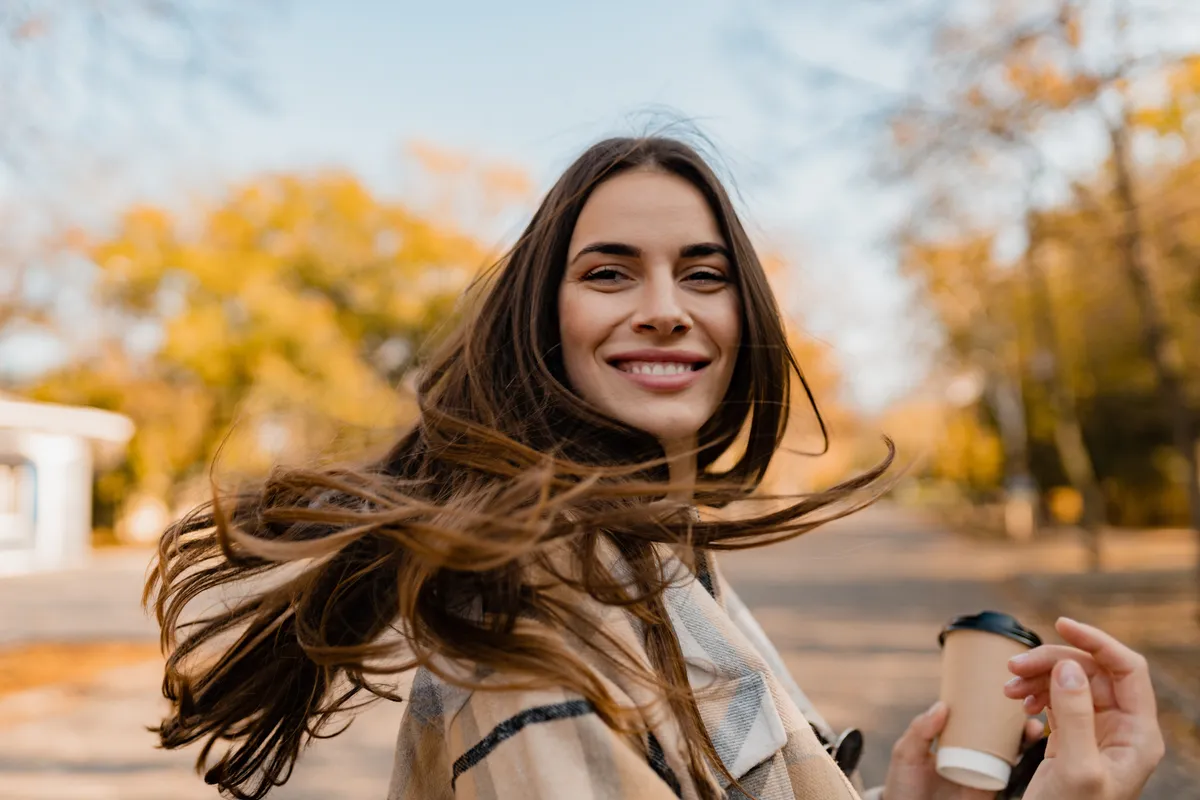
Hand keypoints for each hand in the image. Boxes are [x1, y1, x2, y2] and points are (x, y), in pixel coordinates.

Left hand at [882, 699, 1043, 799]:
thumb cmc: (904, 786)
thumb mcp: (906, 754)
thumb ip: (919, 731)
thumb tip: (943, 705)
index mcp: (949, 737)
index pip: (971, 715)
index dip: (988, 701)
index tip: (1002, 687)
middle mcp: (968, 751)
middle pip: (996, 729)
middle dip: (1015, 717)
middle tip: (1026, 708)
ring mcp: (980, 769)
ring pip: (1009, 748)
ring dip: (1025, 736)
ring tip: (1033, 727)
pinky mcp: (990, 788)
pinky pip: (1010, 772)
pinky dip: (1023, 759)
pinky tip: (1031, 747)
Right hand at [1002, 617, 1165, 799]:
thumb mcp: (1076, 768)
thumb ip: (1076, 715)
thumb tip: (1070, 667)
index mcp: (1139, 734)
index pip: (1127, 668)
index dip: (1097, 641)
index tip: (1060, 624)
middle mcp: (1123, 729)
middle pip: (1092, 670)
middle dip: (1053, 661)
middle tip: (1013, 667)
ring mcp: (1097, 732)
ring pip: (1071, 681)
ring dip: (1038, 675)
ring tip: (1009, 686)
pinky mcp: (1073, 739)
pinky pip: (1057, 699)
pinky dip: (1035, 692)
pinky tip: (1018, 701)